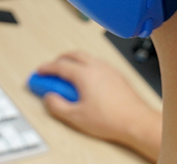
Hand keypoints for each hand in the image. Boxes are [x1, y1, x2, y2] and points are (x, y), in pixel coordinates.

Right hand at [36, 50, 161, 162]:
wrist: (136, 121)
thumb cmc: (111, 119)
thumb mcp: (76, 117)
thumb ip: (57, 105)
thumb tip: (49, 97)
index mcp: (84, 74)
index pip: (60, 66)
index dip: (46, 68)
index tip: (40, 72)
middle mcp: (96, 67)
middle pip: (73, 54)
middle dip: (59, 60)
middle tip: (52, 70)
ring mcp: (108, 69)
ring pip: (86, 57)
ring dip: (74, 61)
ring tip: (68, 73)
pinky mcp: (117, 74)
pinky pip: (97, 63)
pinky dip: (86, 65)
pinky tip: (86, 78)